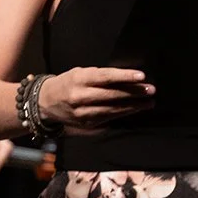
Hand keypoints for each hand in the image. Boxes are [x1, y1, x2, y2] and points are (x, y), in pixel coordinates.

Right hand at [39, 67, 155, 127]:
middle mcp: (80, 96)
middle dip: (134, 93)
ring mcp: (83, 113)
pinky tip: (135, 110)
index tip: (141, 76)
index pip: (106, 77)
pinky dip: (123, 114)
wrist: (45, 103)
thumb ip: (100, 75)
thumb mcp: (80, 73)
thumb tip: (128, 77)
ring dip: (133, 106)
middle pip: (112, 94)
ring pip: (112, 109)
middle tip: (151, 90)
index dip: (124, 76)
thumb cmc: (68, 82)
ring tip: (149, 103)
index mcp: (79, 79)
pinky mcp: (86, 124)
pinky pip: (108, 118)